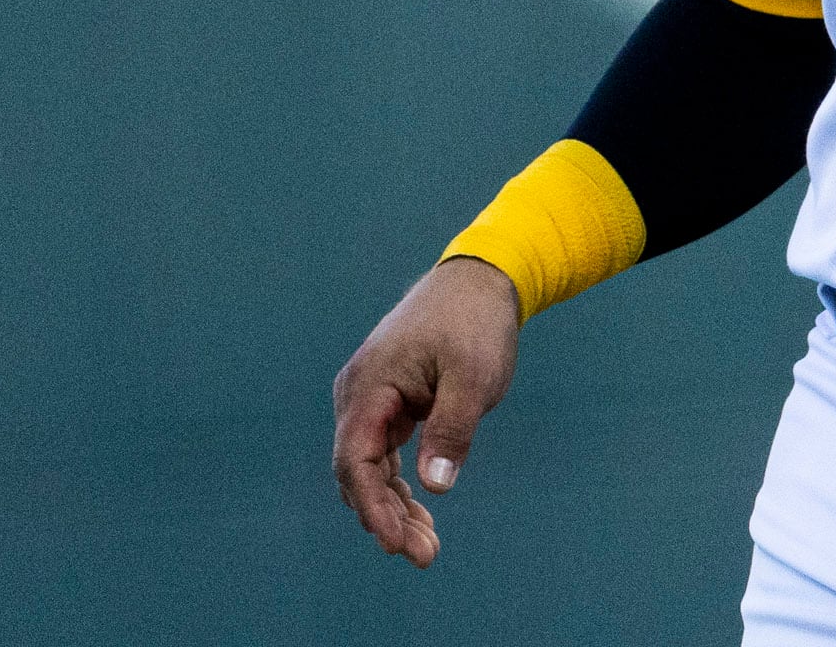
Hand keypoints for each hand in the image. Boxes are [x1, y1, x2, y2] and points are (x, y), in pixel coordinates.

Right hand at [331, 256, 520, 567]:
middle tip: (425, 554)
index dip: (372, 506)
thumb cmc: (475, 323)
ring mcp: (371, 400)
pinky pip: (385, 453)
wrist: (480, 281)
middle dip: (387, 516)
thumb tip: (434, 484)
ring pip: (371, 468)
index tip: (395, 542)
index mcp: (368, 387)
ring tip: (427, 546)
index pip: (355, 460)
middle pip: (359, 472)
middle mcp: (358, 396)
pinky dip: (401, 483)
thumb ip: (452, 428)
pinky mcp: (389, 404)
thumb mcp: (474, 376)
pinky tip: (421, 511)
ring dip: (395, 506)